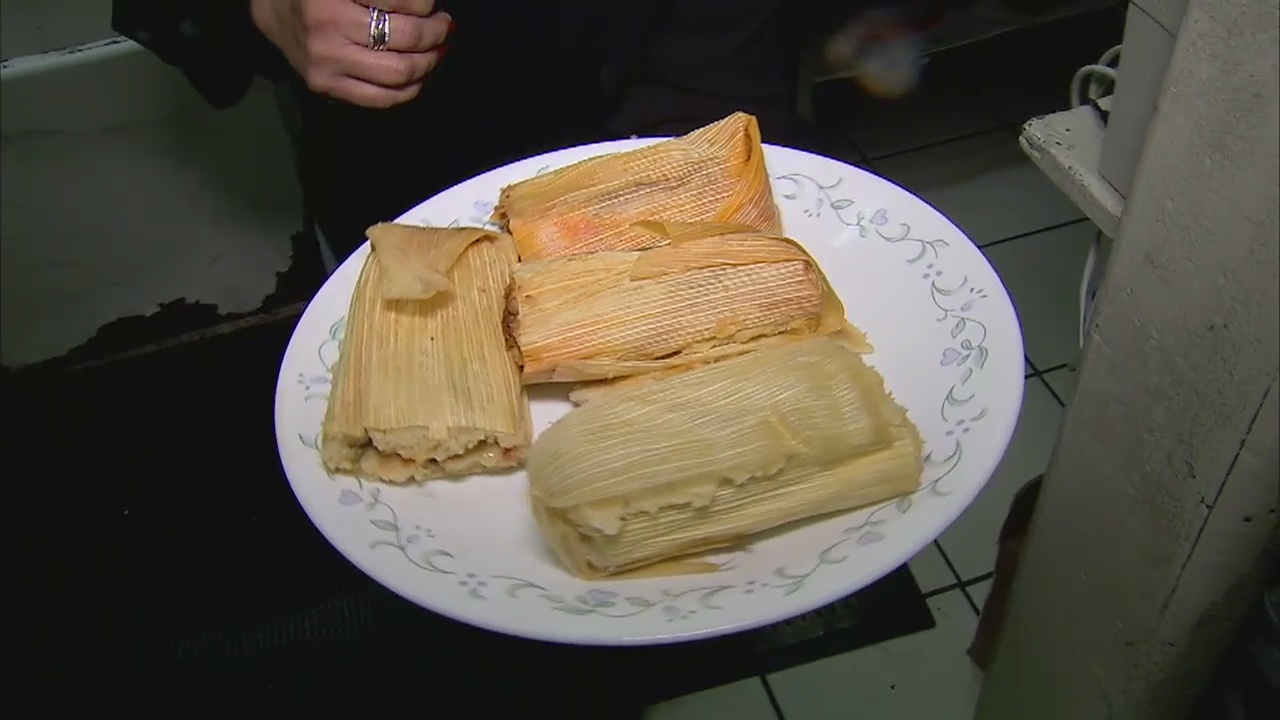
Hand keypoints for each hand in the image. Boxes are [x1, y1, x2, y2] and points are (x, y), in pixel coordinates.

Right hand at [250, 0, 451, 108]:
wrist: (273, 8)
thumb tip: (428, 6)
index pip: (401, 0)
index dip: (425, 3)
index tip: (431, 5)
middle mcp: (328, 24)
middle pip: (406, 36)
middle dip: (435, 32)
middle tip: (444, 25)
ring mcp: (325, 59)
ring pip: (398, 72)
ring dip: (428, 61)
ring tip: (436, 49)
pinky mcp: (324, 85)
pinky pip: (380, 98)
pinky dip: (409, 89)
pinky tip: (418, 77)